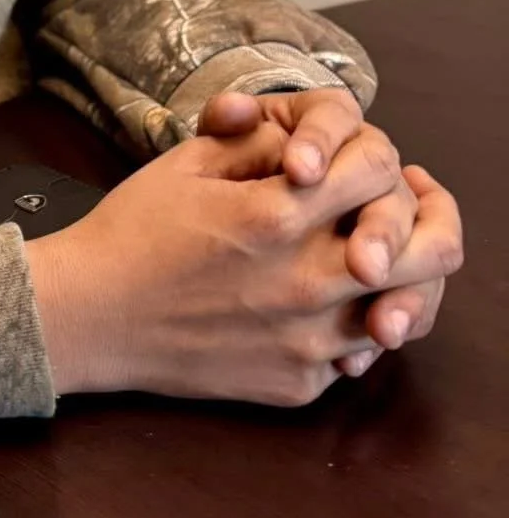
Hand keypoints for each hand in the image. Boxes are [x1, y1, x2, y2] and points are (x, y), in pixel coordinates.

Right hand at [25, 120, 461, 405]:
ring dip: (398, 278)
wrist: (90, 314)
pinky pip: (357, 353)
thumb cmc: (132, 230)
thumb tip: (309, 133)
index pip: (379, 171)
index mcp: (277, 217)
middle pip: (427, 252)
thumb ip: (259, 138)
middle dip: (426, 218)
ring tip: (373, 257)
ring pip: (407, 310)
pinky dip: (352, 326)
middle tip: (407, 205)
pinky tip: (323, 305)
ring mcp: (306, 342)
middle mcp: (304, 283)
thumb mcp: (188, 162)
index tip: (354, 160)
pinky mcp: (297, 384)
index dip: (374, 154)